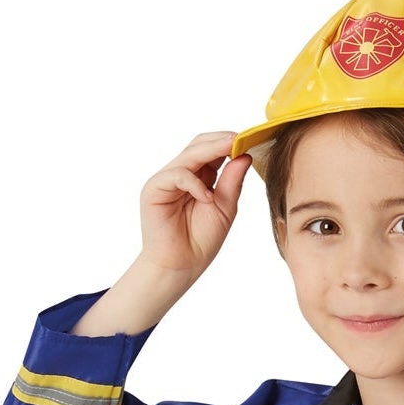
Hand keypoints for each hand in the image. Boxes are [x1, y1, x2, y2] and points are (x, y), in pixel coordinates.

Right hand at [139, 131, 251, 281]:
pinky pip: (177, 175)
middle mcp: (182, 174)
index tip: (248, 139)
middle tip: (239, 137)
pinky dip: (194, 183)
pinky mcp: (155, 188)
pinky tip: (207, 197)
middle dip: (220, 141)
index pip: (212, 151)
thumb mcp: (225, 208)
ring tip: (231, 149)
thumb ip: (232, 182)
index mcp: (199, 178)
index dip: (228, 144)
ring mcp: (167, 180)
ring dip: (211, 151)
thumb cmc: (200, 242)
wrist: (180, 266)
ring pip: (189, 154)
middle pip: (199, 145)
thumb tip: (245, 156)